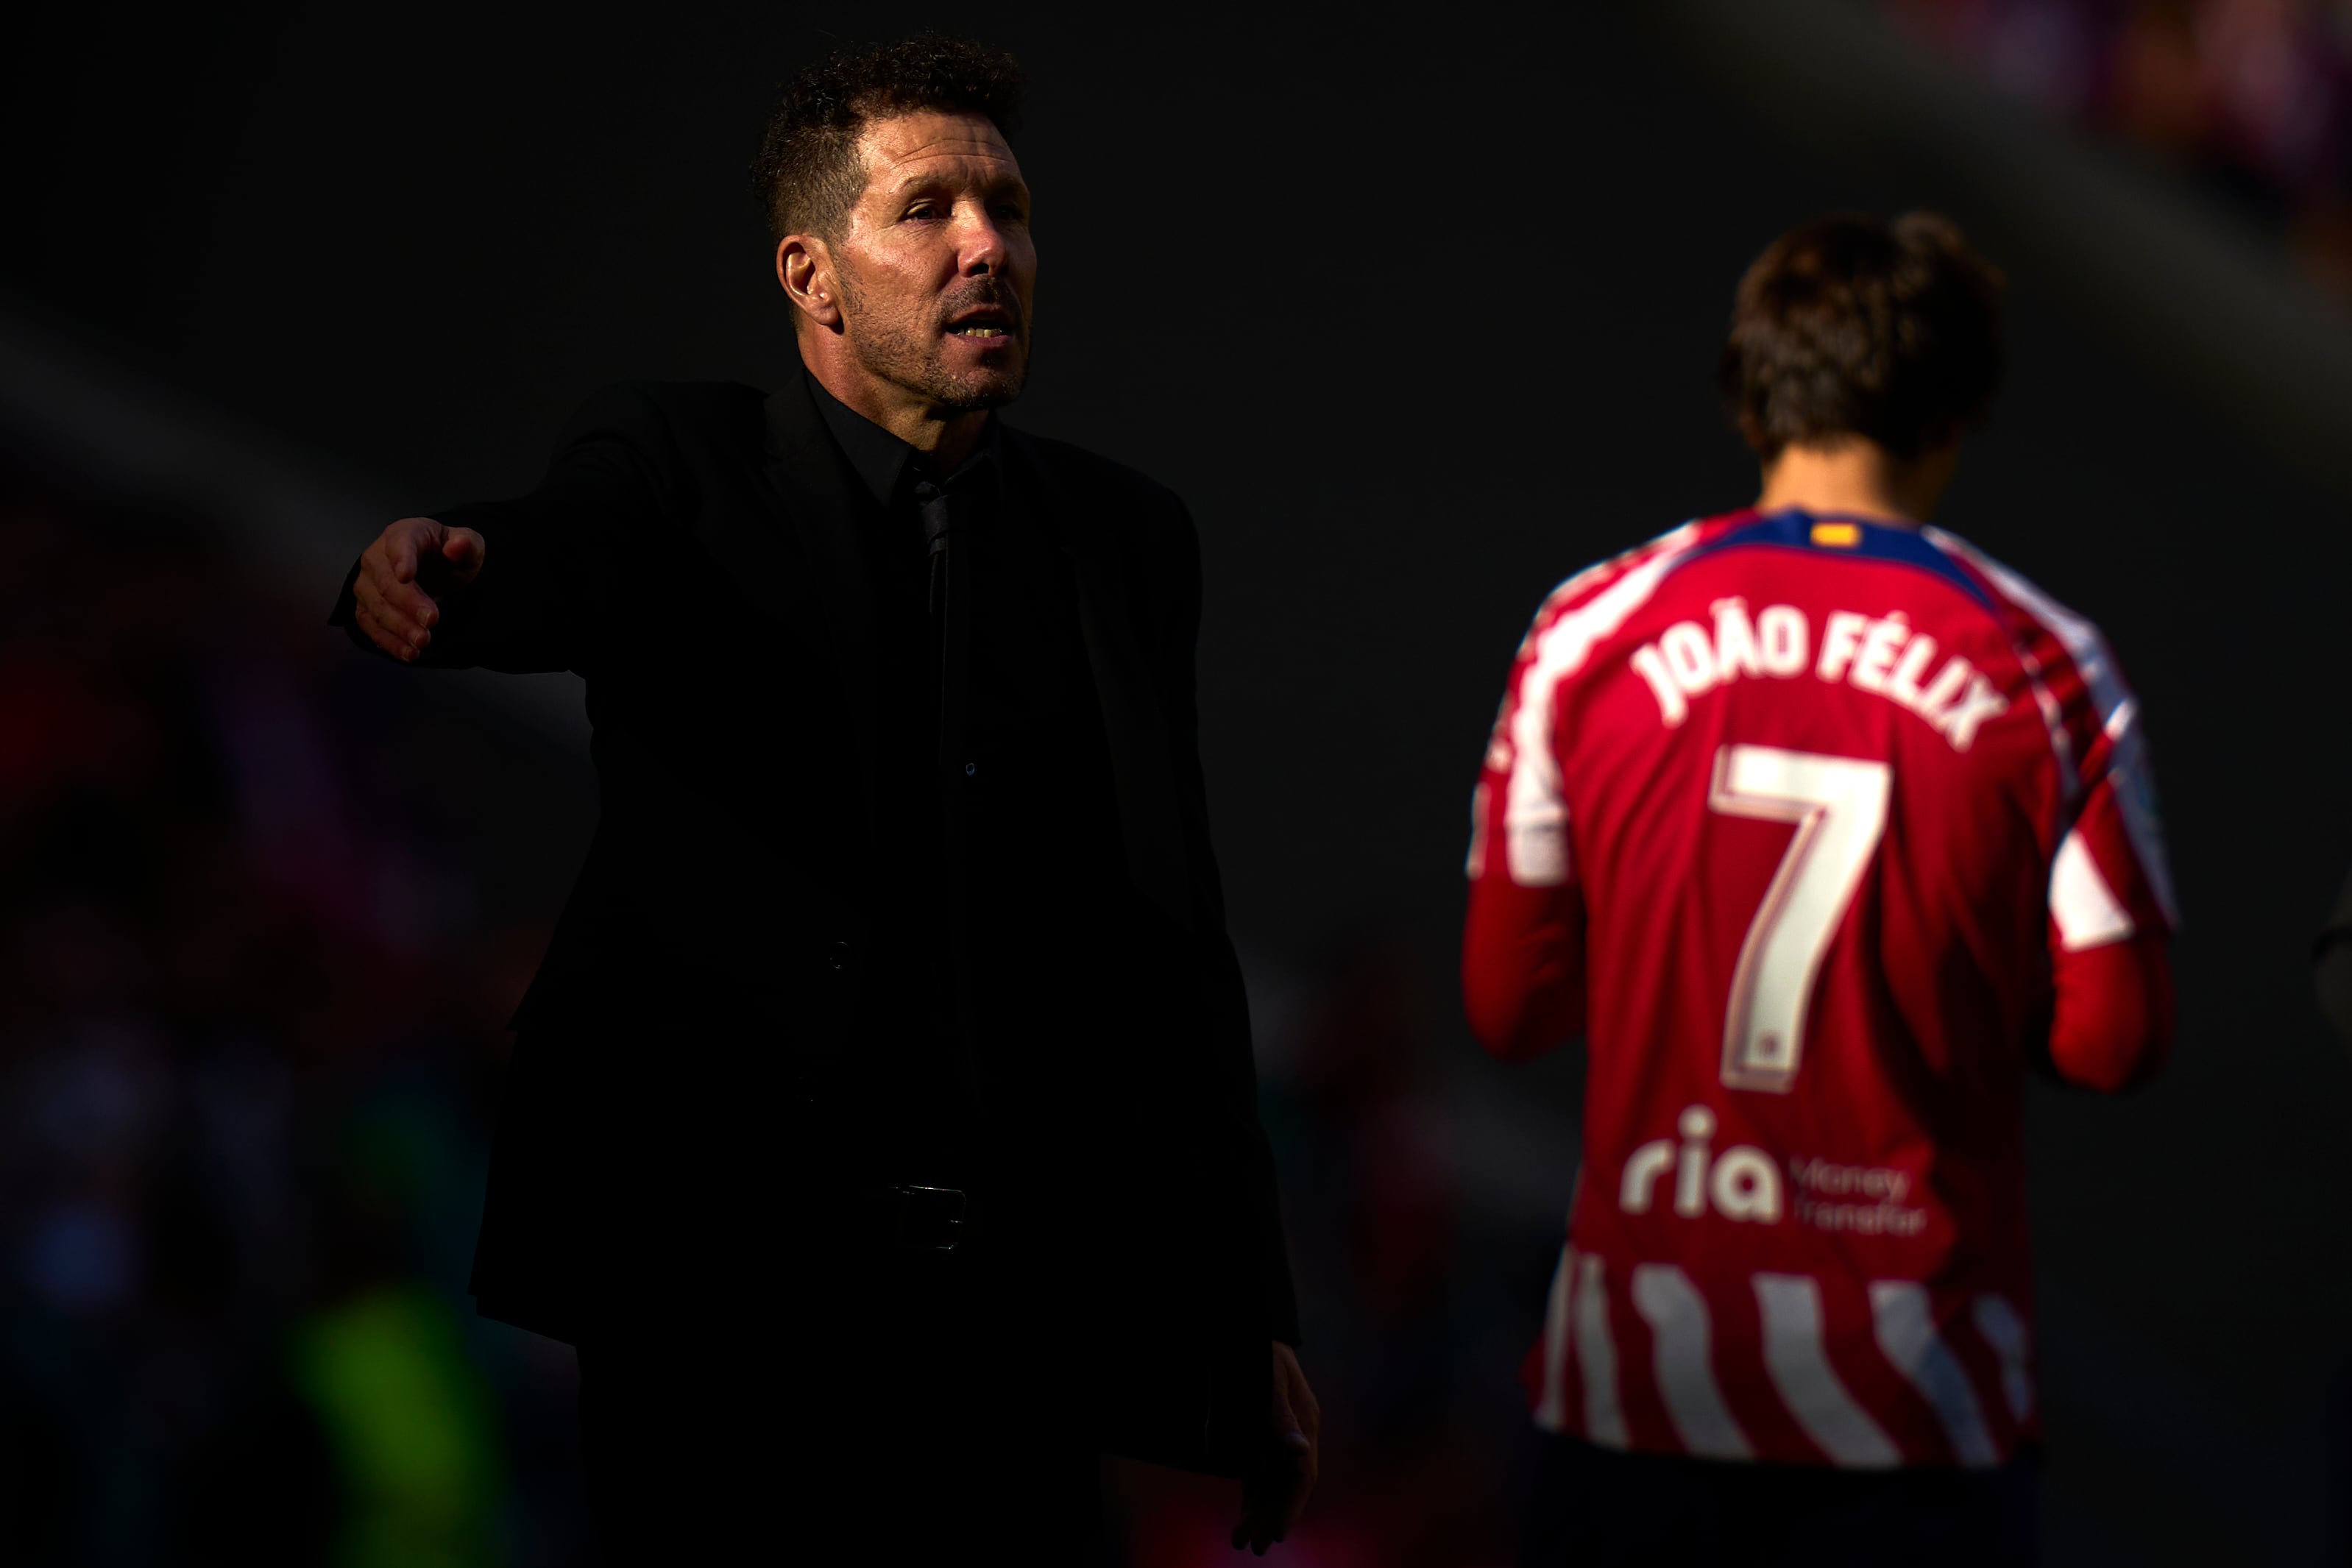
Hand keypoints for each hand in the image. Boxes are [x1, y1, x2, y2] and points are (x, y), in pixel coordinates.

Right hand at [350, 516, 484, 661]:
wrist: (434, 570)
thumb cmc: (447, 555)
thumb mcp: (468, 545)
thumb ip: (466, 544)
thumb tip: (458, 545)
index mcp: (403, 534)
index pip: (400, 543)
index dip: (402, 558)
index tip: (406, 575)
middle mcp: (376, 557)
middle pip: (387, 582)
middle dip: (408, 604)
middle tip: (432, 621)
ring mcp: (367, 583)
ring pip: (376, 607)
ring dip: (399, 627)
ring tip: (422, 641)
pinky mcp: (366, 607)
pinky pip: (371, 626)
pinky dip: (389, 641)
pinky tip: (408, 653)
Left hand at [1231, 1342, 1318, 1555]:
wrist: (1247, 1331)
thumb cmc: (1260, 1350)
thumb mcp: (1271, 1376)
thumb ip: (1283, 1415)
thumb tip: (1300, 1450)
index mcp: (1306, 1419)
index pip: (1302, 1473)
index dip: (1290, 1505)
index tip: (1277, 1532)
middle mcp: (1296, 1433)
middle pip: (1287, 1485)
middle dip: (1271, 1517)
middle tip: (1254, 1547)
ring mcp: (1279, 1435)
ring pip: (1272, 1483)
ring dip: (1258, 1512)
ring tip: (1241, 1540)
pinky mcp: (1261, 1435)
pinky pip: (1258, 1472)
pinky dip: (1251, 1495)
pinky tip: (1243, 1515)